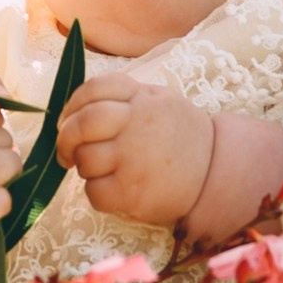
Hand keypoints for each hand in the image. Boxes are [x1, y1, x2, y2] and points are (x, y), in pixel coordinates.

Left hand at [56, 73, 215, 227]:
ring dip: (86, 167)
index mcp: (143, 99)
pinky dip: (96, 193)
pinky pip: (93, 192)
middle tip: (67, 151)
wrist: (217, 174)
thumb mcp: (160, 100)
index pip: (94, 89)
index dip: (73, 104)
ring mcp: (133, 160)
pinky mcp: (131, 193)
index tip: (69, 119)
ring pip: (84, 160)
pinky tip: (114, 189)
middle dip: (65, 138)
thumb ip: (125, 97)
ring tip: (104, 170)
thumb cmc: (181, 136)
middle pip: (82, 124)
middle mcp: (137, 125)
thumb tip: (75, 110)